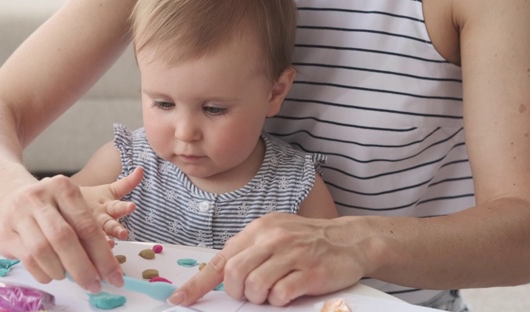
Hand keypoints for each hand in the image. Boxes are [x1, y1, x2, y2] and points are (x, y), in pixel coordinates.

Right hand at [0, 170, 142, 292]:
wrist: (9, 199)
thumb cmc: (50, 208)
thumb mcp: (70, 208)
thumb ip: (87, 232)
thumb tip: (106, 267)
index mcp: (64, 188)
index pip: (87, 226)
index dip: (103, 255)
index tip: (114, 276)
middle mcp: (39, 198)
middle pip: (64, 238)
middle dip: (83, 268)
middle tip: (94, 285)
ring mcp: (18, 215)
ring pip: (43, 250)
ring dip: (61, 271)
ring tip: (68, 276)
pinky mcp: (4, 234)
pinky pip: (27, 260)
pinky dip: (44, 273)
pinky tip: (51, 274)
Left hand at [169, 213, 368, 305]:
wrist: (350, 239)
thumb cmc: (308, 240)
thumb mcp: (275, 233)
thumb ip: (250, 249)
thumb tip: (221, 272)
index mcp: (258, 230)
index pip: (220, 259)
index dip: (197, 284)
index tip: (179, 300)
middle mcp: (272, 239)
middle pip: (233, 274)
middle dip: (237, 291)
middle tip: (250, 292)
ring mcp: (291, 254)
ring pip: (254, 286)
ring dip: (260, 297)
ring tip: (274, 290)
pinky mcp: (309, 272)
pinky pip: (279, 295)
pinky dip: (280, 300)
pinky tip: (290, 291)